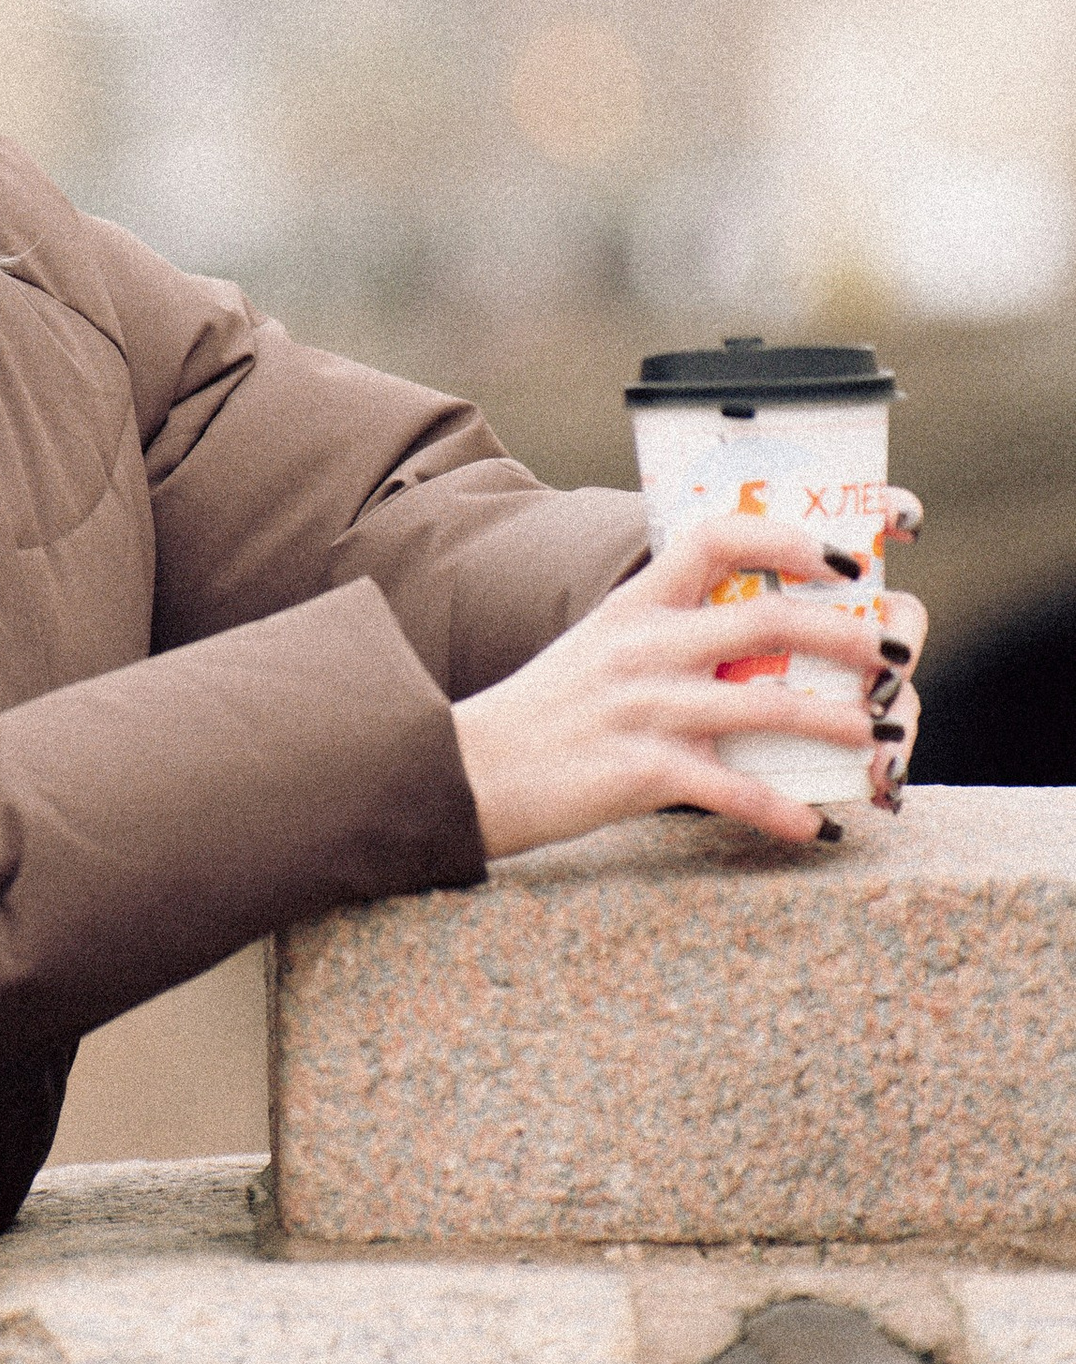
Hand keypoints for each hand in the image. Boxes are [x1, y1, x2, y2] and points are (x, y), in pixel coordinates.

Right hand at [454, 498, 929, 860]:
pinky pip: (732, 788)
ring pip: (768, 703)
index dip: (788, 540)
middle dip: (846, 636)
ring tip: (875, 736)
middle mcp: (645, 647)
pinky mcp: (640, 771)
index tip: (842, 561)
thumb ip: (664, 632)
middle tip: (891, 656)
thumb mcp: (598, 647)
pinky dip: (782, 810)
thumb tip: (747, 633)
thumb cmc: (546, 714)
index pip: (716, 537)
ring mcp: (645, 707)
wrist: (472, 771)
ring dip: (836, 721)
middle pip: (768, 620)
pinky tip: (814, 826)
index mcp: (635, 606)